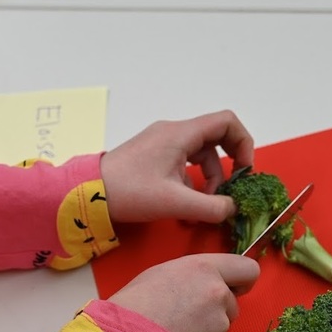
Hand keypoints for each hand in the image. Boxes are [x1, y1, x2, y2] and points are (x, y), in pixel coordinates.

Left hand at [100, 110, 253, 223]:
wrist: (87, 194)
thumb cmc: (128, 192)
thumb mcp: (175, 203)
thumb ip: (211, 207)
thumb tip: (232, 209)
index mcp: (181, 134)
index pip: (226, 122)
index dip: (243, 143)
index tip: (244, 170)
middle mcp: (173, 133)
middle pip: (215, 141)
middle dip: (225, 168)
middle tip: (228, 192)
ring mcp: (162, 144)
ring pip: (200, 156)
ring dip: (208, 182)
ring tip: (201, 209)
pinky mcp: (153, 157)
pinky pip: (183, 165)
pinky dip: (191, 185)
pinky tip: (185, 209)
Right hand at [108, 254, 259, 331]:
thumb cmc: (133, 305)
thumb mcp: (160, 274)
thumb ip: (192, 277)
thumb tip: (200, 287)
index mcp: (204, 269)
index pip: (248, 269)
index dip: (241, 280)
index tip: (233, 287)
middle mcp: (218, 294)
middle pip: (231, 302)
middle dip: (215, 309)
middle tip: (185, 316)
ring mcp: (219, 325)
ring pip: (220, 327)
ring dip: (205, 331)